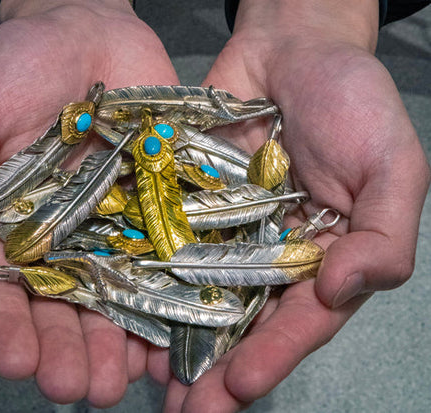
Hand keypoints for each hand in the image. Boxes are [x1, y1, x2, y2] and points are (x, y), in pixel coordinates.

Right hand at [0, 0, 178, 405]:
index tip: (18, 363)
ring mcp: (118, 223)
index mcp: (17, 226)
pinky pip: (168, 254)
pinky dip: (175, 295)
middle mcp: (69, 236)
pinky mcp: (161, 203)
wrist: (83, 27)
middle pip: (68, 306)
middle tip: (82, 389)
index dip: (9, 329)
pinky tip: (177, 335)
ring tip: (125, 380)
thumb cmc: (17, 67)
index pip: (6, 290)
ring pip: (120, 294)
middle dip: (72, 350)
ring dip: (122, 340)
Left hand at [158, 0, 429, 410]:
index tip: (239, 388)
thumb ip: (382, 234)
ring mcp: (227, 231)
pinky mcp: (190, 204)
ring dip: (176, 338)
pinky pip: (168, 247)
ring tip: (149, 384)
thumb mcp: (392, 164)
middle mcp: (272, 253)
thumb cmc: (351, 100)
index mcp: (324, 256)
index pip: (300, 319)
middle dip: (217, 370)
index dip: (273, 355)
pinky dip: (149, 279)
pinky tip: (127, 313)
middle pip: (244, 322)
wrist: (292, 48)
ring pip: (200, 295)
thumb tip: (342, 290)